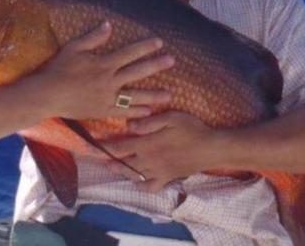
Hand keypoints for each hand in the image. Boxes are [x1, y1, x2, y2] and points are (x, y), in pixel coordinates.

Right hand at [37, 21, 173, 119]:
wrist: (48, 95)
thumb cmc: (58, 69)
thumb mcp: (74, 48)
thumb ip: (93, 37)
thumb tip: (108, 24)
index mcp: (103, 64)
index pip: (129, 53)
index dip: (145, 47)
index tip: (159, 42)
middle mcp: (109, 81)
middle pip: (137, 72)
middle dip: (156, 65)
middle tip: (171, 61)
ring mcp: (107, 98)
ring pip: (135, 96)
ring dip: (153, 95)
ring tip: (169, 95)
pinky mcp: (102, 111)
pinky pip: (123, 112)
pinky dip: (136, 112)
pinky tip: (148, 112)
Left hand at [100, 111, 214, 191]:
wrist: (211, 148)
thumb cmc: (191, 128)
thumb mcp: (171, 117)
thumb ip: (149, 122)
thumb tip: (129, 125)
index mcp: (147, 144)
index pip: (120, 147)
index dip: (105, 147)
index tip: (93, 145)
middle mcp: (149, 161)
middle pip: (123, 163)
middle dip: (109, 160)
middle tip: (98, 157)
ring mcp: (157, 172)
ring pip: (133, 175)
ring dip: (121, 171)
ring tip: (113, 167)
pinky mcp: (167, 178)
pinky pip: (149, 187)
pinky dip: (140, 185)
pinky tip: (137, 180)